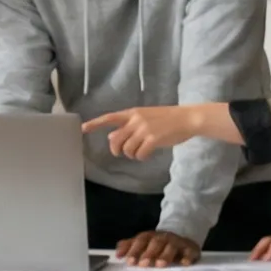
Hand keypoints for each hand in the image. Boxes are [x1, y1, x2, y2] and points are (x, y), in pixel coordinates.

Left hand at [81, 104, 205, 160]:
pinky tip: (147, 154)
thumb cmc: (167, 119)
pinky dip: (141, 157)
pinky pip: (139, 154)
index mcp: (132, 113)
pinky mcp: (153, 139)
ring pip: (127, 149)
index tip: (82, 129)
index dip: (95, 124)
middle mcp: (135, 120)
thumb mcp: (145, 118)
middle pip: (115, 140)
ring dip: (132, 154)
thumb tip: (112, 136)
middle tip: (123, 153)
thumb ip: (128, 126)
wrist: (188, 118)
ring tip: (141, 151)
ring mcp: (144, 129)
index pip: (109, 118)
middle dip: (117, 150)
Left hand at [113, 230, 200, 267]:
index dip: (134, 250)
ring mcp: (177, 242)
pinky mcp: (190, 249)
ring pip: (171, 246)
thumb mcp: (143, 243)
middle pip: (155, 243)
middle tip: (143, 264)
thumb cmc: (158, 244)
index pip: (140, 241)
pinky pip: (189, 252)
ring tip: (160, 264)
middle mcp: (163, 238)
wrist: (181, 236)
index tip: (129, 261)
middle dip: (148, 253)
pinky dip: (187, 257)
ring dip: (165, 255)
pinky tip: (183, 263)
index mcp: (150, 237)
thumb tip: (117, 253)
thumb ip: (130, 246)